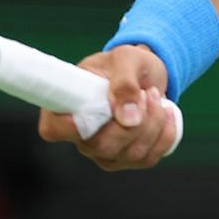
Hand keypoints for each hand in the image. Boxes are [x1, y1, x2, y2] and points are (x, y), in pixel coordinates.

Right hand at [37, 44, 182, 170]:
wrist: (146, 74)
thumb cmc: (127, 63)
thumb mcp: (127, 58)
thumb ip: (124, 82)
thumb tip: (128, 118)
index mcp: (67, 106)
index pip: (54, 128)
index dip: (68, 126)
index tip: (97, 109)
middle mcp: (80, 136)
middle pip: (103, 145)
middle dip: (135, 119)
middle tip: (145, 92)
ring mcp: (103, 153)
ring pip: (131, 153)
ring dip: (153, 122)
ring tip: (153, 95)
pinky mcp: (126, 160)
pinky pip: (149, 158)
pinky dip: (165, 134)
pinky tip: (165, 112)